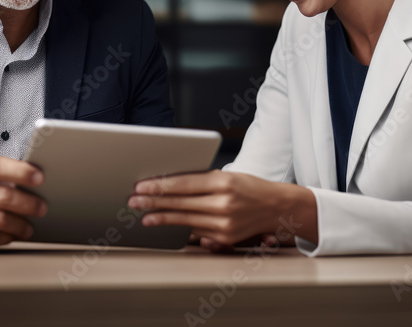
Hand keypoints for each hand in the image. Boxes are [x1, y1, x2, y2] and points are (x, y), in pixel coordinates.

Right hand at [0, 156, 46, 250]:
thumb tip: (24, 180)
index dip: (21, 171)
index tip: (39, 176)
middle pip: (3, 197)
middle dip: (29, 203)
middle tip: (41, 207)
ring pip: (0, 221)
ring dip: (21, 225)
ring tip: (28, 226)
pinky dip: (6, 238)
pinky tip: (11, 235)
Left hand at [128, 170, 316, 248]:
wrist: (277, 206)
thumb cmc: (249, 186)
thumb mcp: (227, 175)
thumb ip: (201, 180)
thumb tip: (169, 184)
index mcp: (224, 182)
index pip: (184, 184)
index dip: (160, 186)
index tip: (141, 185)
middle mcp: (224, 203)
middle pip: (181, 203)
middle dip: (154, 201)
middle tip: (134, 200)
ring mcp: (225, 223)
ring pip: (185, 219)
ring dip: (161, 217)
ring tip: (144, 214)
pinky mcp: (225, 237)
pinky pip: (196, 231)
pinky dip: (179, 226)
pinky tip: (164, 222)